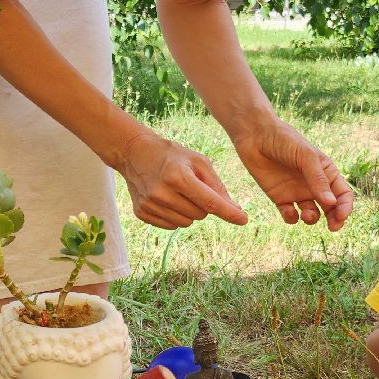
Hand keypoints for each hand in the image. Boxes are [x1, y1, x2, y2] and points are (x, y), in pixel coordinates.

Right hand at [118, 129, 247, 228]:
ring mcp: (150, 205)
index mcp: (178, 176)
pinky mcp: (142, 213)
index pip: (210, 202)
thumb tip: (233, 209)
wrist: (134, 153)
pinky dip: (175, 216)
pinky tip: (167, 200)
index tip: (243, 220)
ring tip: (179, 193)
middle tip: (192, 188)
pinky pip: (171, 226)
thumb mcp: (197, 161)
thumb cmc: (172, 155)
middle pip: (200, 214)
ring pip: (186, 223)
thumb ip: (217, 185)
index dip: (228, 212)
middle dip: (203, 205)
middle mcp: (162, 193)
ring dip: (189, 211)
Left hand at [231, 113, 353, 229]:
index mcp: (326, 172)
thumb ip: (318, 180)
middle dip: (334, 219)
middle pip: (331, 208)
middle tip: (333, 227)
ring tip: (306, 214)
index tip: (341, 216)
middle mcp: (314, 184)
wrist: (256, 136)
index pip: (343, 194)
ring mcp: (297, 192)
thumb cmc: (285, 141)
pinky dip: (291, 218)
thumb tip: (331, 203)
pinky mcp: (280, 198)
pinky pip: (290, 215)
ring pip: (311, 214)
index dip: (345, 207)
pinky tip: (289, 210)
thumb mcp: (306, 157)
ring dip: (312, 218)